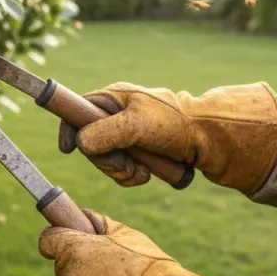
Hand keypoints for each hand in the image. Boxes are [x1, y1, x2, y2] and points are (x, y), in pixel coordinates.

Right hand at [58, 82, 276, 193]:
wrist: (209, 141)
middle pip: (89, 143)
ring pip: (105, 160)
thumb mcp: (138, 125)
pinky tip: (148, 174)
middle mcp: (116, 116)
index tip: (67, 149)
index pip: (76, 110)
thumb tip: (80, 144)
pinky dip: (132, 176)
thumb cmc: (175, 124)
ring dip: (121, 171)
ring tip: (142, 171)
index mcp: (113, 99)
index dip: (68, 128)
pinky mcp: (138, 152)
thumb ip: (107, 133)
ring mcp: (127, 135)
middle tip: (126, 165)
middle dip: (106, 160)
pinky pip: (121, 170)